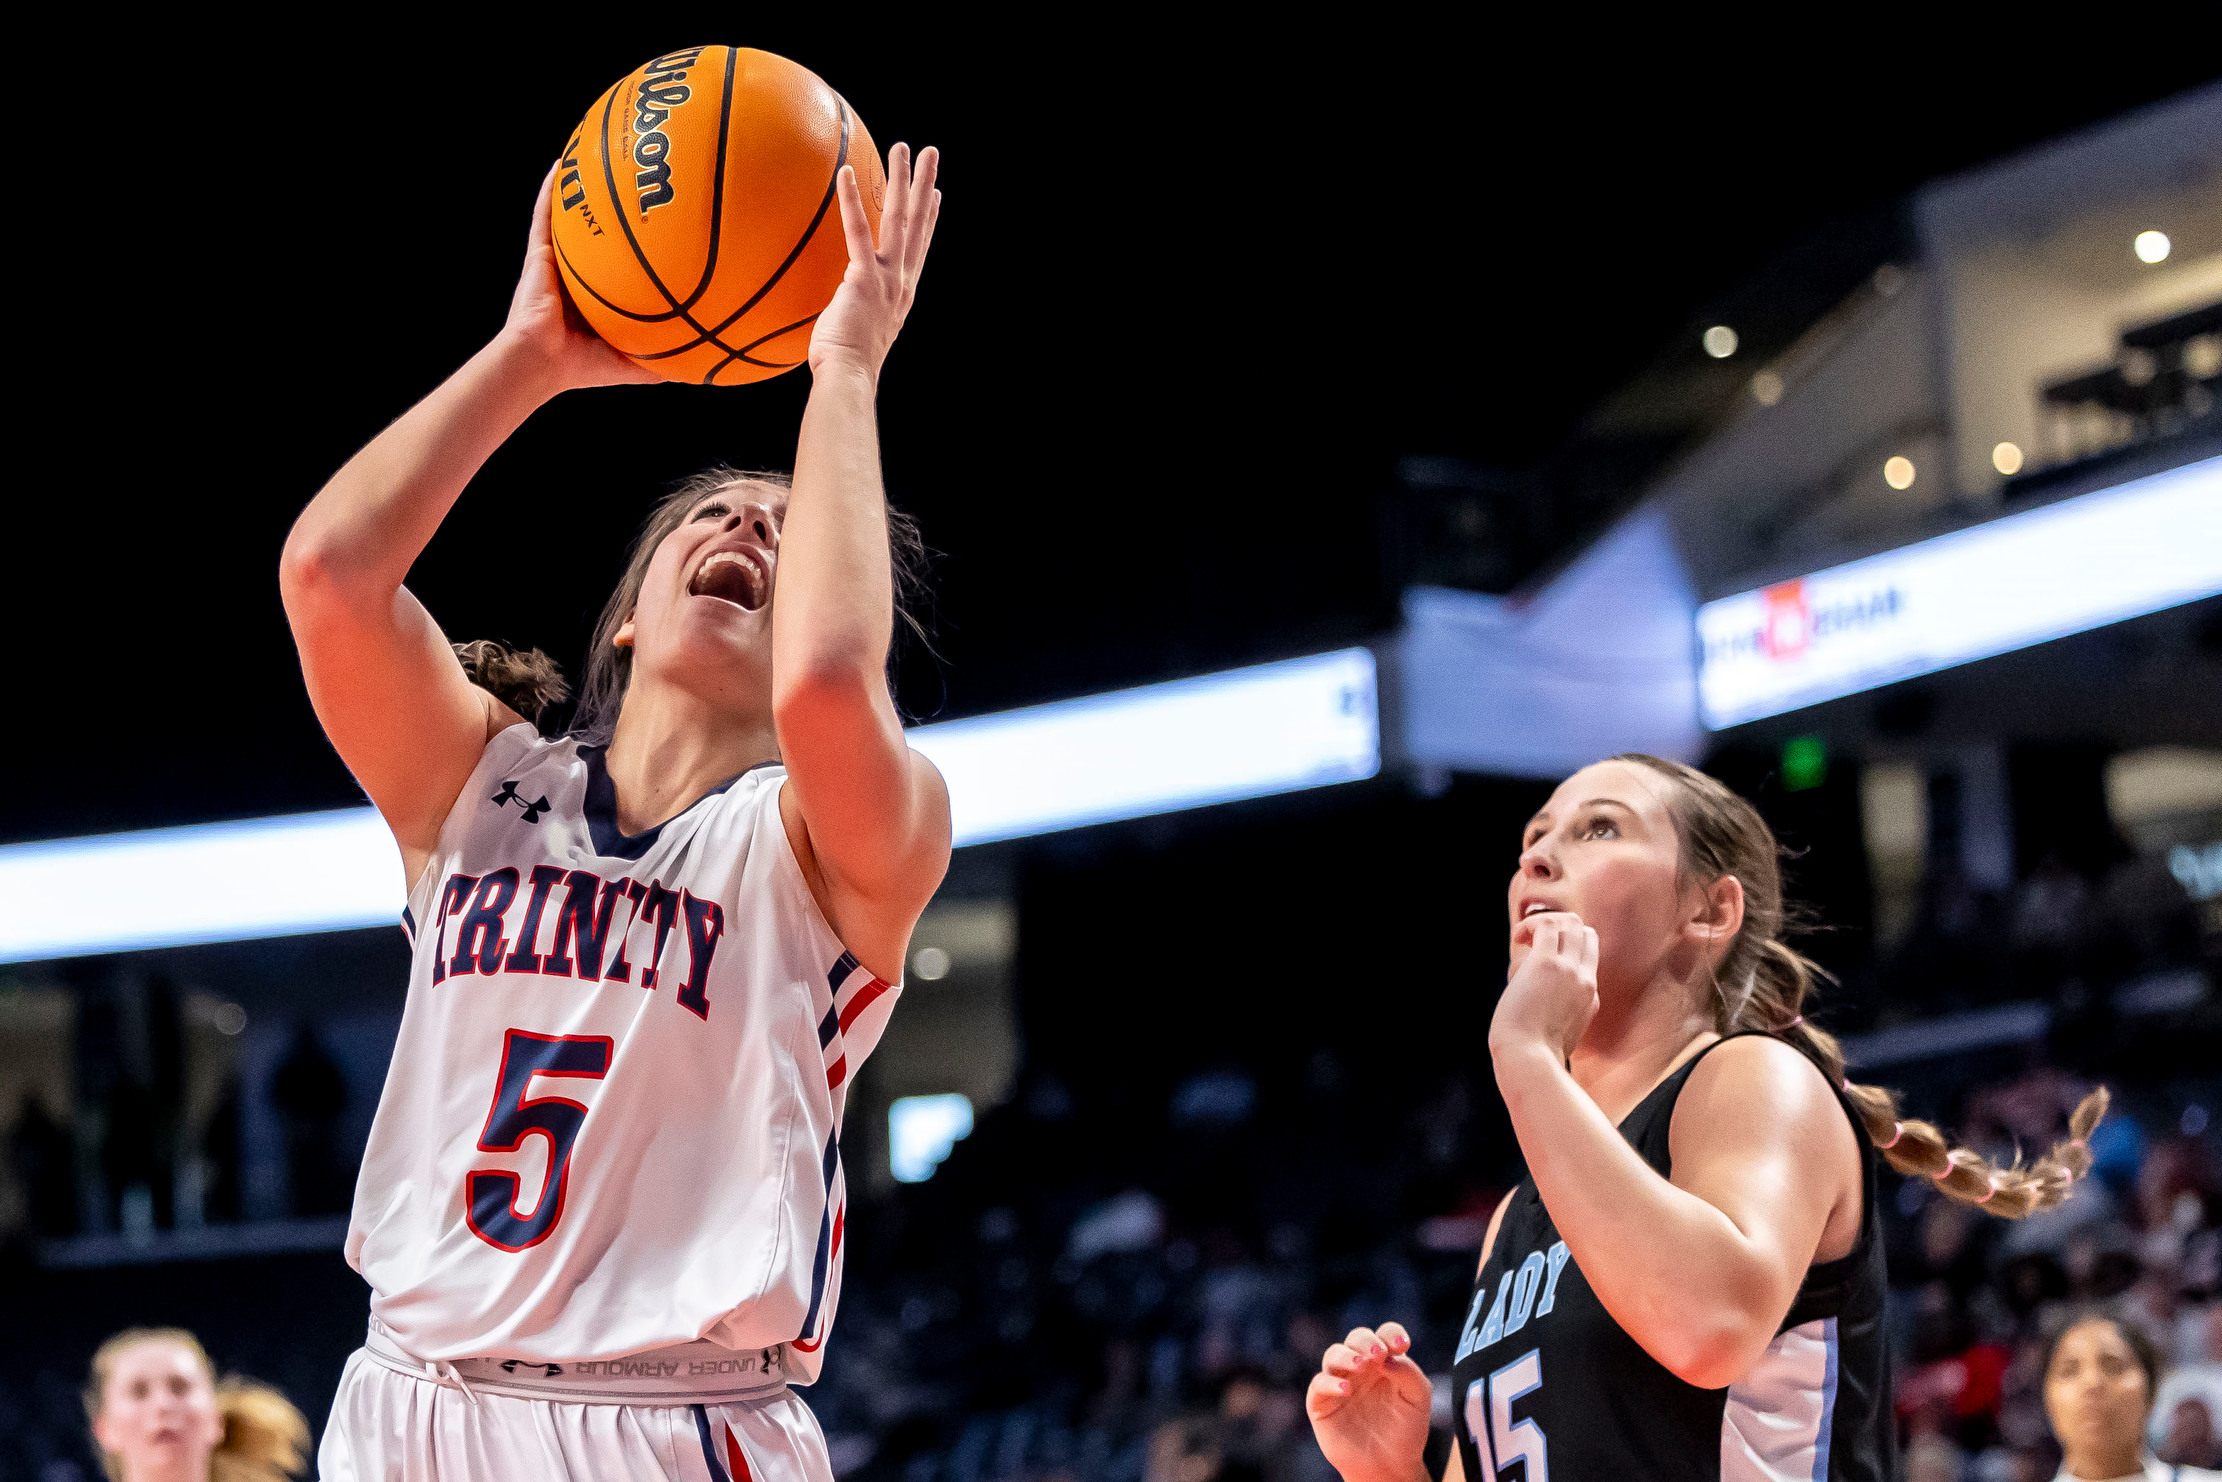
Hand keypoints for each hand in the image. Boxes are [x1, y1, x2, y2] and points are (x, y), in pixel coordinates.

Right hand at [494, 164, 657, 392]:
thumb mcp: (635, 364)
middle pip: (605, 234)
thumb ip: (666, 361)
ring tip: (598, 156)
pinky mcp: (539, 254)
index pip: (626, 265)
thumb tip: (706, 367)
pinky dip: (551, 189)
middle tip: (646, 182)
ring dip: (583, 189)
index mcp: (602, 296)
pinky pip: (544, 215)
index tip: (671, 226)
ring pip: (573, 218)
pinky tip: (561, 163)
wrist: (542, 363)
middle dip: (623, 210)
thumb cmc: (584, 368)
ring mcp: (558, 262)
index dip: (645, 246)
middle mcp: (581, 275)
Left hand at [809, 142, 940, 378]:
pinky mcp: (865, 279)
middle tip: (931, 154)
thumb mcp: (857, 331)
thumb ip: (851, 311)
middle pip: (918, 225)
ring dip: (903, 181)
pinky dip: (851, 202)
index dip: (929, 220)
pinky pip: (857, 233)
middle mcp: (902, 283)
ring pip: (899, 221)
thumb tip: (834, 309)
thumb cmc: (845, 366)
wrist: (850, 378)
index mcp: (902, 294)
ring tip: (904, 148)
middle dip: (925, 186)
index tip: (935, 195)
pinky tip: (846, 173)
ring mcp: (887, 280)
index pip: (919, 248)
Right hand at [1306, 1322, 1430, 1481]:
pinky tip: (1346, 1390)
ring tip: (1360, 1365)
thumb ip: (1408, 1373)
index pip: (1384, 1334)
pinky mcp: (1322, 1402)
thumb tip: (1387, 1356)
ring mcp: (1340, 1382)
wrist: (1390, 1466)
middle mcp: (1360, 1367)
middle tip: (1378, 1354)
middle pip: (1356, 1338)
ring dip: (1346, 1356)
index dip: (1391, 1333)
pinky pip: (1319, 1384)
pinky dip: (1330, 1383)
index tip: (1401, 1344)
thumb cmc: (1406, 1430)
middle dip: (1366, 1341)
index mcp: (1385, 1361)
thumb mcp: (1418, 1400)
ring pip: (1333, 1354)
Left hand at [1490, 912, 1599, 1064]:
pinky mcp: (1547, 964)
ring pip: (1571, 923)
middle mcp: (1585, 980)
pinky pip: (1546, 924)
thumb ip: (1558, 1018)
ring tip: (1524, 938)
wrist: (1529, 1060)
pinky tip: (1518, 938)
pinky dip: (1530, 924)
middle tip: (1533, 943)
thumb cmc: (1534, 1055)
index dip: (1566, 949)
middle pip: (1586, 933)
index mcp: (1590, 997)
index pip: (1589, 959)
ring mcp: (1569, 970)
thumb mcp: (1559, 1037)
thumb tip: (1536, 1008)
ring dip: (1545, 923)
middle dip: (1561, 928)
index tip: (1540, 959)